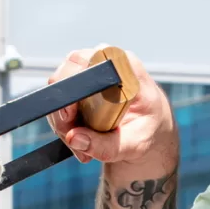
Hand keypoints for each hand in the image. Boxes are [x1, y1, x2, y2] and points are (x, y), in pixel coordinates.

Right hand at [46, 47, 177, 176]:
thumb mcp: (133, 145)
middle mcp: (106, 61)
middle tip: (74, 139)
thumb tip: (73, 137)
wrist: (151, 131)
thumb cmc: (148, 132)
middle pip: (66, 76)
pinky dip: (63, 122)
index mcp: (127, 67)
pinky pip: (59, 98)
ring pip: (58, 89)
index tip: (69, 116)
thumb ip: (105, 145)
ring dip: (62, 122)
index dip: (71, 86)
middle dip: (62, 113)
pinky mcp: (80, 81)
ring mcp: (91, 68)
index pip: (89, 63)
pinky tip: (80, 139)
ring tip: (82, 147)